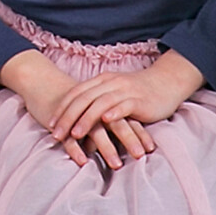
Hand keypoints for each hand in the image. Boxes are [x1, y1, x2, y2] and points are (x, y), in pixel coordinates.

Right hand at [0, 50, 147, 169]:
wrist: (43, 82)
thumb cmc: (74, 101)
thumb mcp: (96, 109)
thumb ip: (111, 122)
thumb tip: (131, 141)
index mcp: (105, 102)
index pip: (127, 117)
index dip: (139, 132)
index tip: (151, 148)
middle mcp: (94, 106)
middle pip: (116, 123)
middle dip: (129, 140)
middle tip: (141, 156)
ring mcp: (77, 112)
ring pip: (95, 130)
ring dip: (107, 148)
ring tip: (117, 165)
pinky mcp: (60, 117)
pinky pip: (69, 135)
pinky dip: (76, 147)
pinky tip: (83, 161)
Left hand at [47, 49, 202, 162]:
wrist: (165, 83)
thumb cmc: (137, 92)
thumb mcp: (114, 94)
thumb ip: (98, 104)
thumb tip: (80, 124)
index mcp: (101, 80)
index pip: (76, 93)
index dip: (62, 108)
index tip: (50, 124)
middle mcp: (110, 83)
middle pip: (83, 99)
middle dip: (68, 117)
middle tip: (56, 133)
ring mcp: (124, 90)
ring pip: (100, 103)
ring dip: (86, 119)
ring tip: (75, 134)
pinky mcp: (138, 99)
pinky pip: (123, 105)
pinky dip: (113, 113)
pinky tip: (105, 122)